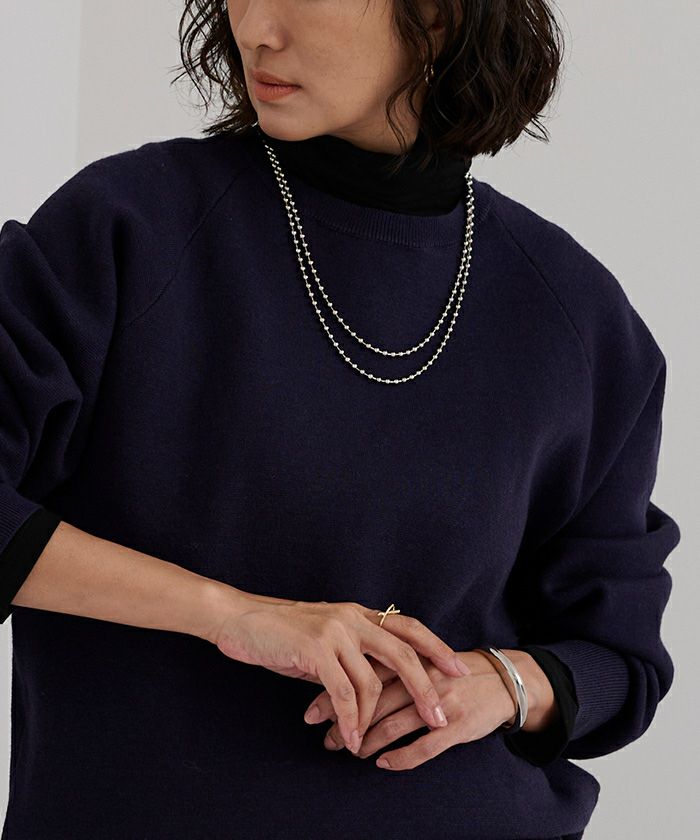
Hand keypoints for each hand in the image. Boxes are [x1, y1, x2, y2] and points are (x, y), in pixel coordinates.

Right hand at [211, 596, 470, 752]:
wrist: (239, 618)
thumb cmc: (280, 631)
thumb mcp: (324, 638)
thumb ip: (350, 655)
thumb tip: (371, 685)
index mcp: (358, 613)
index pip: (408, 627)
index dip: (435, 648)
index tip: (458, 669)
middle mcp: (353, 618)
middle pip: (403, 653)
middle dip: (425, 688)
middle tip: (441, 716)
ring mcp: (335, 632)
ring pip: (371, 681)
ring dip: (375, 718)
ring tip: (372, 744)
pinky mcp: (315, 649)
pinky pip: (343, 693)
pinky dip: (350, 720)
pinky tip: (352, 739)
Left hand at [307, 650, 540, 770]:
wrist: (504, 679)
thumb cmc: (456, 670)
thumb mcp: (423, 657)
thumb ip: (390, 663)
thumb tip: (346, 674)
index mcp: (410, 656)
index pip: (363, 673)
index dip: (335, 692)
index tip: (311, 709)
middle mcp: (421, 676)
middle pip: (372, 700)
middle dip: (343, 721)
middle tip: (323, 737)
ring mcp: (439, 702)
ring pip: (393, 724)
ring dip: (366, 742)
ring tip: (349, 753)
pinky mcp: (457, 726)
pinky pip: (424, 746)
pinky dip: (400, 757)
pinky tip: (382, 764)